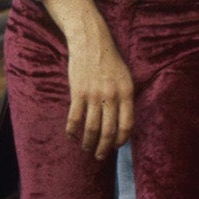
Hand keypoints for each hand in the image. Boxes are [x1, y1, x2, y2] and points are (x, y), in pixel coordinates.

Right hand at [63, 25, 134, 156]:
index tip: (116, 146)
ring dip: (89, 142)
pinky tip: (71, 136)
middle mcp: (112, 95)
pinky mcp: (78, 92)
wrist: (91, 42)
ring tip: (87, 149)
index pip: (127, 124)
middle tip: (100, 156)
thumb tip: (122, 122)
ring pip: (92, 127)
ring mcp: (94, 94)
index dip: (121, 139)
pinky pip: (75, 117)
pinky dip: (72, 130)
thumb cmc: (110, 61)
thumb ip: (124, 98)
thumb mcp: (125, 78)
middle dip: (104, 147)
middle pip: (109, 130)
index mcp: (127, 92)